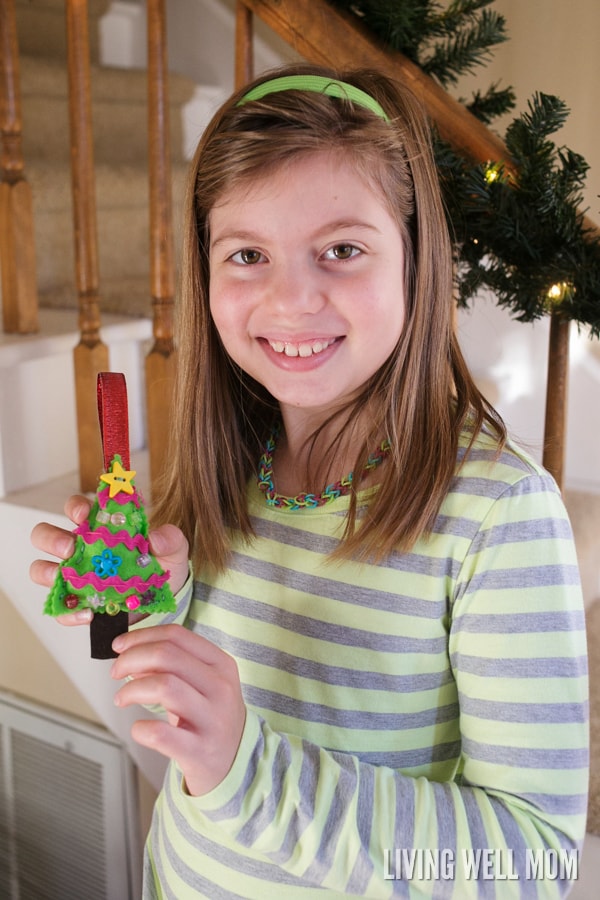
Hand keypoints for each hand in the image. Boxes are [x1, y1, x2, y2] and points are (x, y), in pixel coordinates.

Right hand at [30, 495, 189, 623]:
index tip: (84, 515)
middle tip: (70, 547)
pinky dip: (69, 611)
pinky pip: (60, 607)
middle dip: (52, 538)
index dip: (75, 507)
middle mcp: (79, 548)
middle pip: (45, 535)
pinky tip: (88, 613)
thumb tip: (155, 538)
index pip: (76, 508)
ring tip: (68, 578)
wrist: (164, 600)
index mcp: (99, 527)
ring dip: (48, 572)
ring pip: (41, 569)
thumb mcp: (173, 549)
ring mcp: (73, 576)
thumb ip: (170, 538)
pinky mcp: (76, 603)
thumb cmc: (162, 566)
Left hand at [111, 624, 245, 795]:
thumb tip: (132, 654)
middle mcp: (220, 688)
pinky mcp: (199, 751)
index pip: (177, 636)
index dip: (141, 636)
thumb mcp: (202, 684)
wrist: (234, 762)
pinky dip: (140, 729)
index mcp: (221, 664)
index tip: (120, 645)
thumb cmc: (210, 717)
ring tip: (121, 698)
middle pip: (167, 656)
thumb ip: (171, 666)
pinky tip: (138, 729)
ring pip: (164, 686)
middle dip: (131, 659)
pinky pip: (160, 734)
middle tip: (116, 671)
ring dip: (132, 689)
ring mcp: (212, 720)